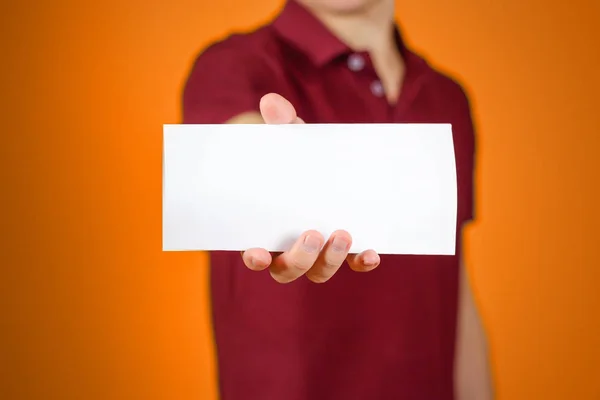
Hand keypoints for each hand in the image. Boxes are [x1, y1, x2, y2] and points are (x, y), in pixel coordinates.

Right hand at [240, 93, 380, 283]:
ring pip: (318, 272)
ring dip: (330, 261)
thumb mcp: (289, 140)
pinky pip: (352, 263)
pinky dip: (361, 262)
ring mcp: (319, 251)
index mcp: (265, 228)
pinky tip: (372, 253)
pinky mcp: (345, 247)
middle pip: (287, 270)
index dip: (254, 259)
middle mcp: (289, 248)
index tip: (258, 253)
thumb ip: (281, 124)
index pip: (254, 253)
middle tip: (312, 234)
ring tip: (343, 233)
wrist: (322, 161)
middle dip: (299, 259)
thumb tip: (271, 103)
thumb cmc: (296, 155)